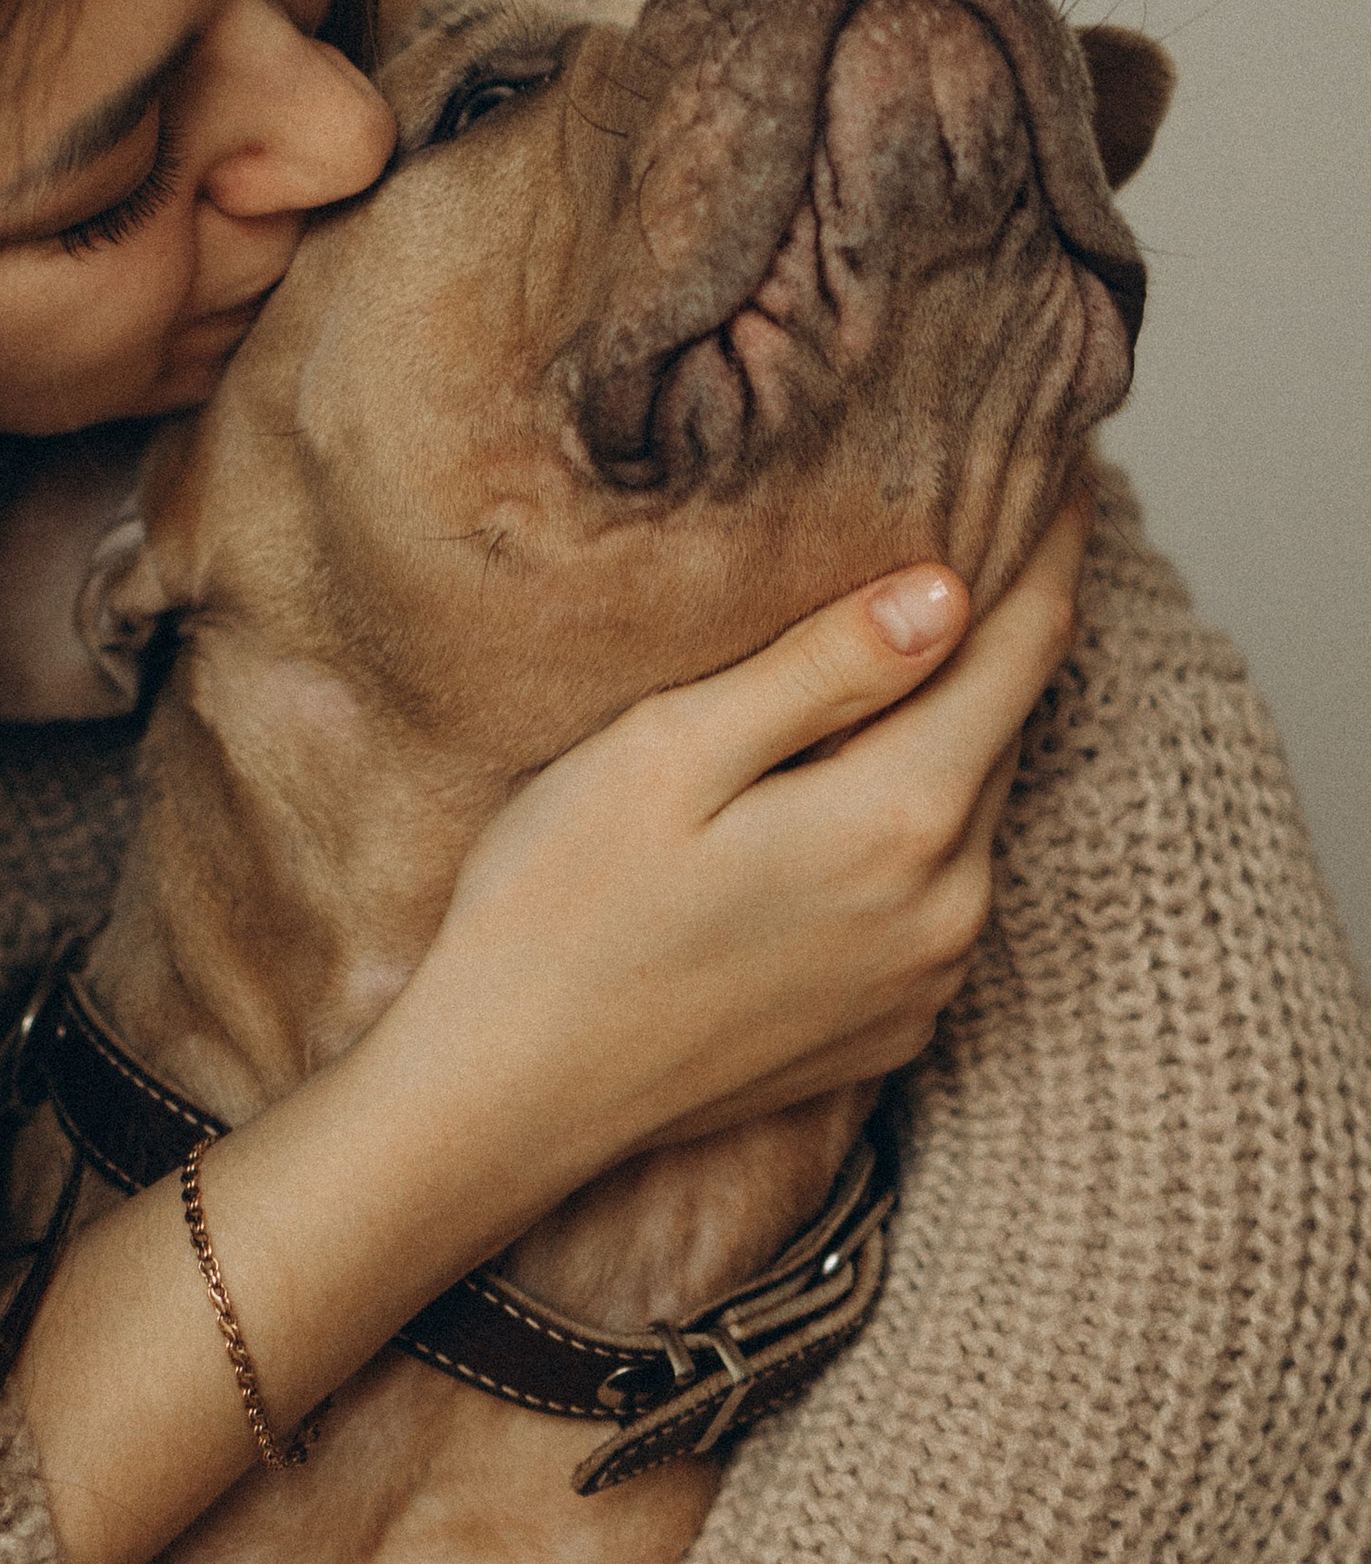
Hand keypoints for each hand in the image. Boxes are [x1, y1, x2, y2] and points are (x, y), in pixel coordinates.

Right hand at [414, 488, 1089, 1172]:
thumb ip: (821, 671)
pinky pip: (934, 898)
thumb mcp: (669, 752)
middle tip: (985, 535)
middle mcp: (946, 909)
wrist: (507, 1096)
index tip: (1058, 467)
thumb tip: (947, 593)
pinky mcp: (886, 1029)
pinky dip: (913, 832)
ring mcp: (923, 981)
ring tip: (909, 658)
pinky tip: (841, 804)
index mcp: (900, 820)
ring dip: (949, 735)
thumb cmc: (555, 910)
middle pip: (1001, 730)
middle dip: (994, 635)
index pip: (1020, 649)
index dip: (1044, 548)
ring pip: (969, 814)